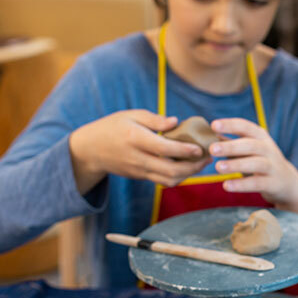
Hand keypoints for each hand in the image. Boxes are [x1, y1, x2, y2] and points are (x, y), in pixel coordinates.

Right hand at [69, 110, 211, 193]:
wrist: (90, 150)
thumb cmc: (113, 127)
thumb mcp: (131, 115)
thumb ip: (154, 120)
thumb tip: (176, 121)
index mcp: (135, 138)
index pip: (164, 148)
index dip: (184, 150)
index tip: (199, 148)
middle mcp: (138, 158)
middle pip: (170, 170)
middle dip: (193, 167)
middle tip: (207, 157)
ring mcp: (139, 171)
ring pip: (169, 180)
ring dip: (189, 174)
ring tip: (201, 163)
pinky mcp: (141, 177)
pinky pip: (163, 181)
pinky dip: (179, 177)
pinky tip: (188, 167)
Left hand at [210, 118, 297, 221]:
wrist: (289, 183)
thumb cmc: (263, 162)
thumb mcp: (251, 149)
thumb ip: (232, 142)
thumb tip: (209, 135)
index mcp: (261, 137)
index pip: (245, 127)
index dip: (230, 125)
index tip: (213, 125)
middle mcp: (268, 149)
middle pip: (250, 145)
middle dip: (231, 146)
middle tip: (212, 149)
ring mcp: (273, 166)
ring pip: (255, 163)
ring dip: (236, 165)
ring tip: (217, 167)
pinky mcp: (273, 183)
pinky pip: (257, 183)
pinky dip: (242, 185)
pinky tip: (226, 185)